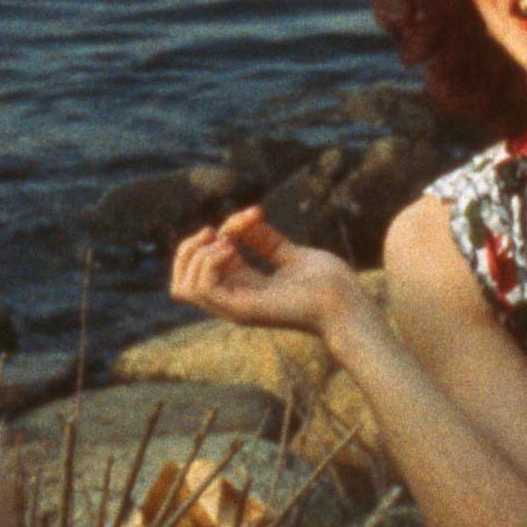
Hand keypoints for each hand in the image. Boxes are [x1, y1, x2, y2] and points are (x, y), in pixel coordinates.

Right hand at [169, 207, 364, 338]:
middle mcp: (234, 300)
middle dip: (188, 249)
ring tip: (227, 243)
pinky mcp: (242, 310)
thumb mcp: (290, 253)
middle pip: (180, 282)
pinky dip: (208, 263)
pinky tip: (231, 250)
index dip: (214, 235)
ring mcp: (235, 308)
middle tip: (216, 233)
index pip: (200, 268)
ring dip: (197, 256)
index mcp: (243, 287)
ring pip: (182, 288)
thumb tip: (247, 217)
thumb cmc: (327, 283)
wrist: (346, 302)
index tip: (252, 216)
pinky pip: (201, 290)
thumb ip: (265, 240)